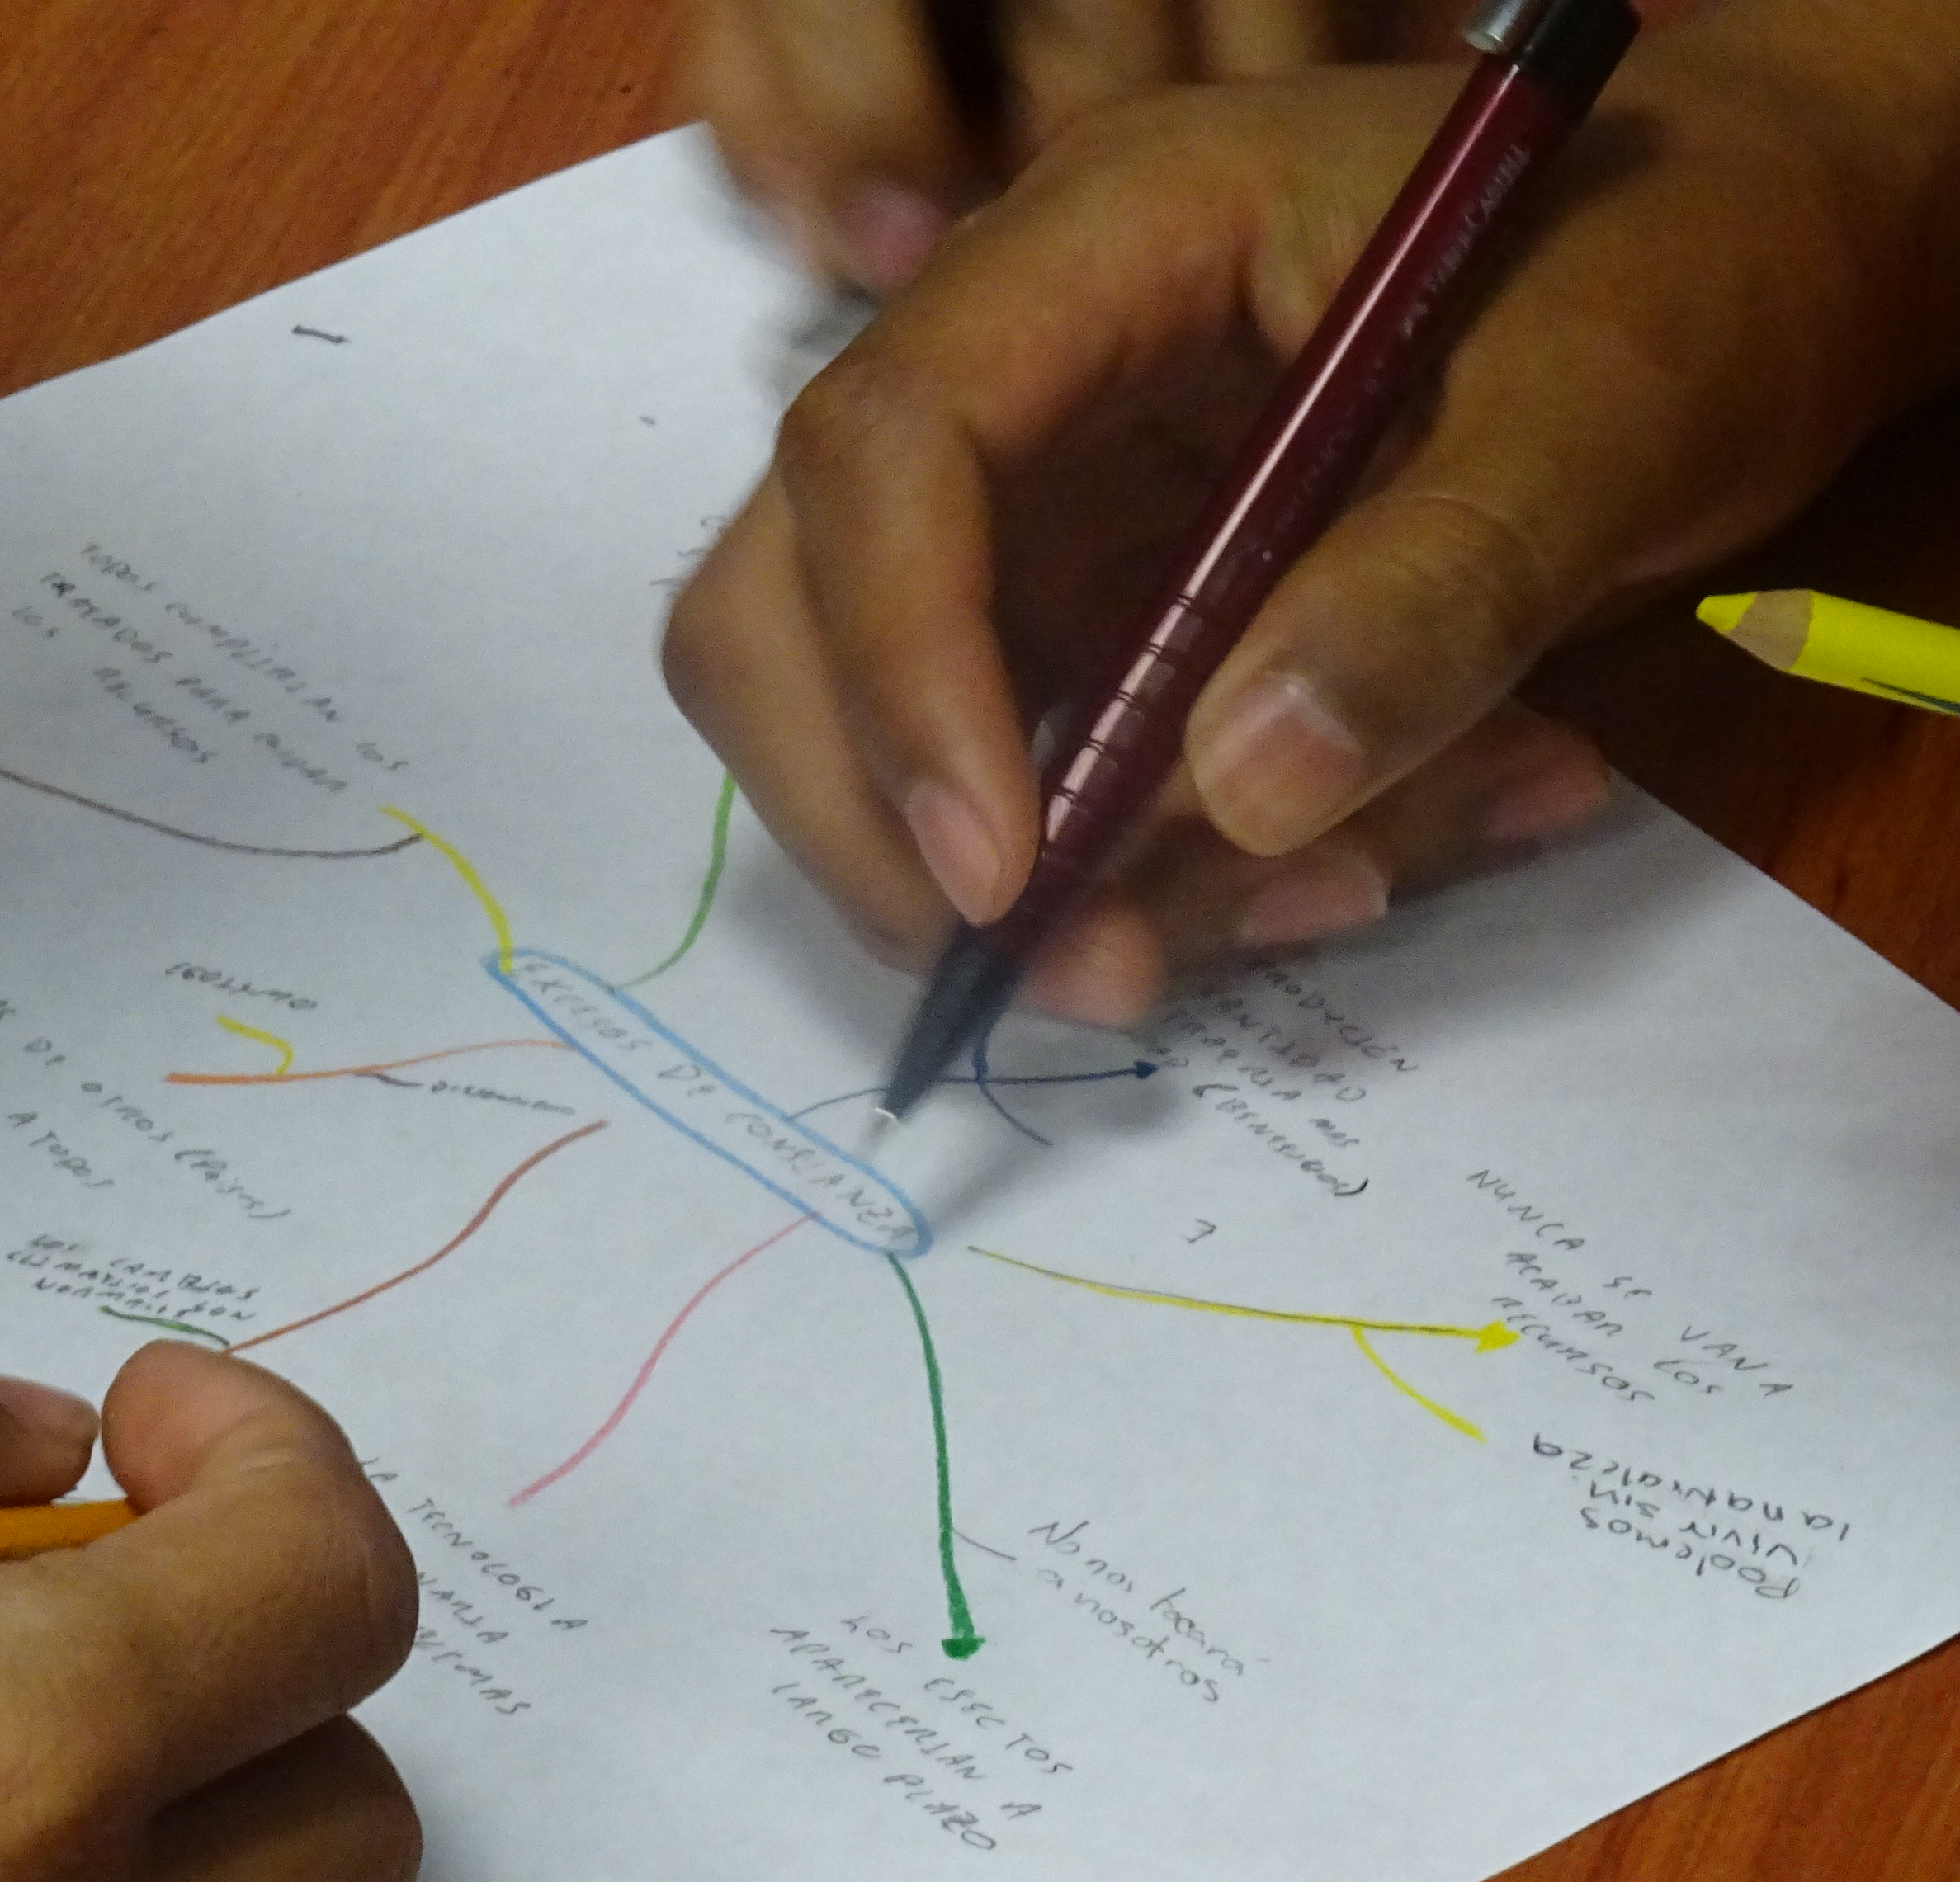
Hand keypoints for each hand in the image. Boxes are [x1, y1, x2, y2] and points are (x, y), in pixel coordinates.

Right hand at [664, 0, 1959, 1023]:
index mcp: (1111, 241)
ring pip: (913, 729)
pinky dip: (1187, 864)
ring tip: (1347, 888)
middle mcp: (1026, 372)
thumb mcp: (1605, 410)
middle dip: (889, 817)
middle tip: (1069, 969)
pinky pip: (1067, 781)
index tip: (1004, 875)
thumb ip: (1432, 591)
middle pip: (792, 601)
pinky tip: (1377, 848)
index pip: (886, 448)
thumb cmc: (1691, 265)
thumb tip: (1237, 799)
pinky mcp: (1107, 608)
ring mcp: (1053, 501)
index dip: (902, 670)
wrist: (1759, 250)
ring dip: (1084, 872)